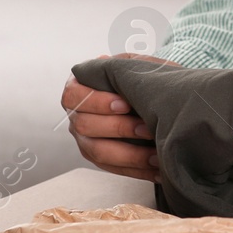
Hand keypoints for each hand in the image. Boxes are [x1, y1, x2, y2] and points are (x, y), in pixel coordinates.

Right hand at [61, 53, 178, 182]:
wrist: (154, 95)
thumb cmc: (141, 76)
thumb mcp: (133, 64)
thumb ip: (122, 65)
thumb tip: (106, 62)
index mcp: (77, 88)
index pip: (73, 96)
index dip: (97, 101)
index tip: (125, 103)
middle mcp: (76, 116)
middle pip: (85, 126)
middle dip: (119, 128)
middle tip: (147, 128)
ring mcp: (86, 140)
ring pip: (99, 152)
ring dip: (129, 154)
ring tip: (156, 154)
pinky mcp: (101, 159)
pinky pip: (115, 169)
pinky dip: (138, 170)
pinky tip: (159, 169)